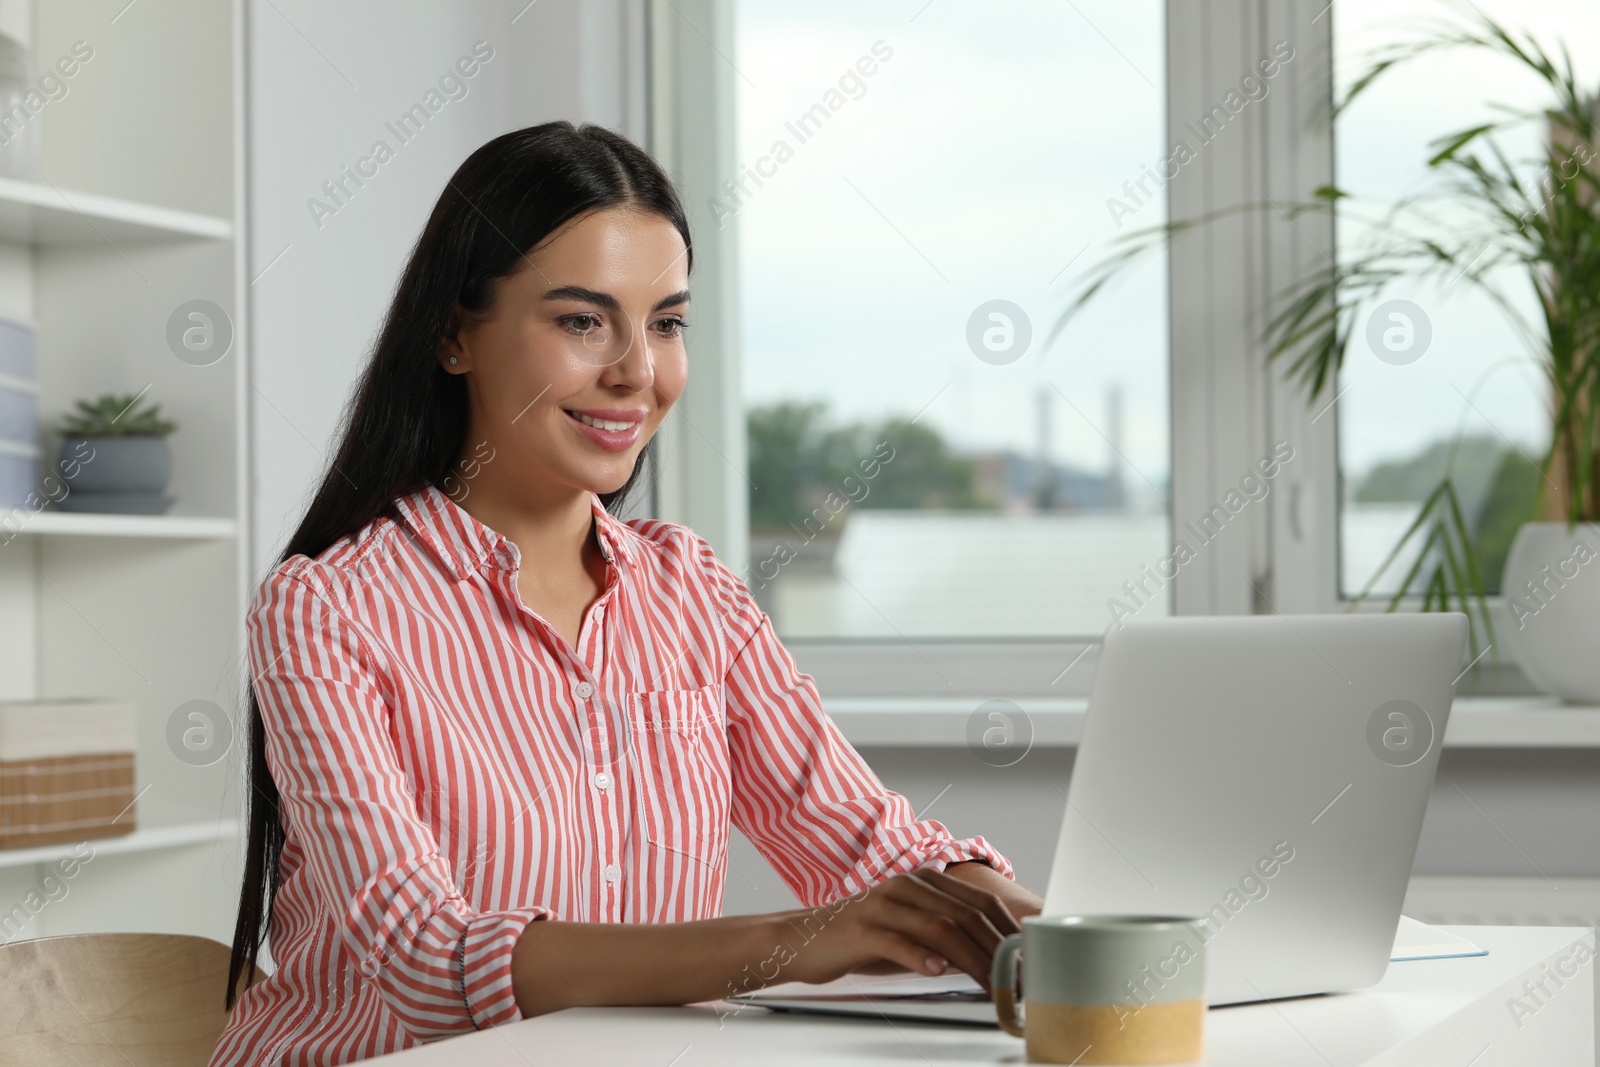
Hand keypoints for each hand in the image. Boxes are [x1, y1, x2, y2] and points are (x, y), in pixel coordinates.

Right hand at [766, 866, 1020, 990]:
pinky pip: (899, 941)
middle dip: (999, 950)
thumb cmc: (859, 939)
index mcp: (923, 881)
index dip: (1010, 932)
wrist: (800, 939)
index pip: (981, 902)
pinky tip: (938, 971)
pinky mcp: (863, 927)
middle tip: (1018, 979)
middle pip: (967, 913)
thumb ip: (945, 936)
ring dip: (973, 959)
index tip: (1029, 961)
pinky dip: (922, 957)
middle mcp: (907, 886)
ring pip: (941, 926)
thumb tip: (993, 958)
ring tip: (992, 984)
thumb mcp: (909, 932)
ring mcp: (884, 904)